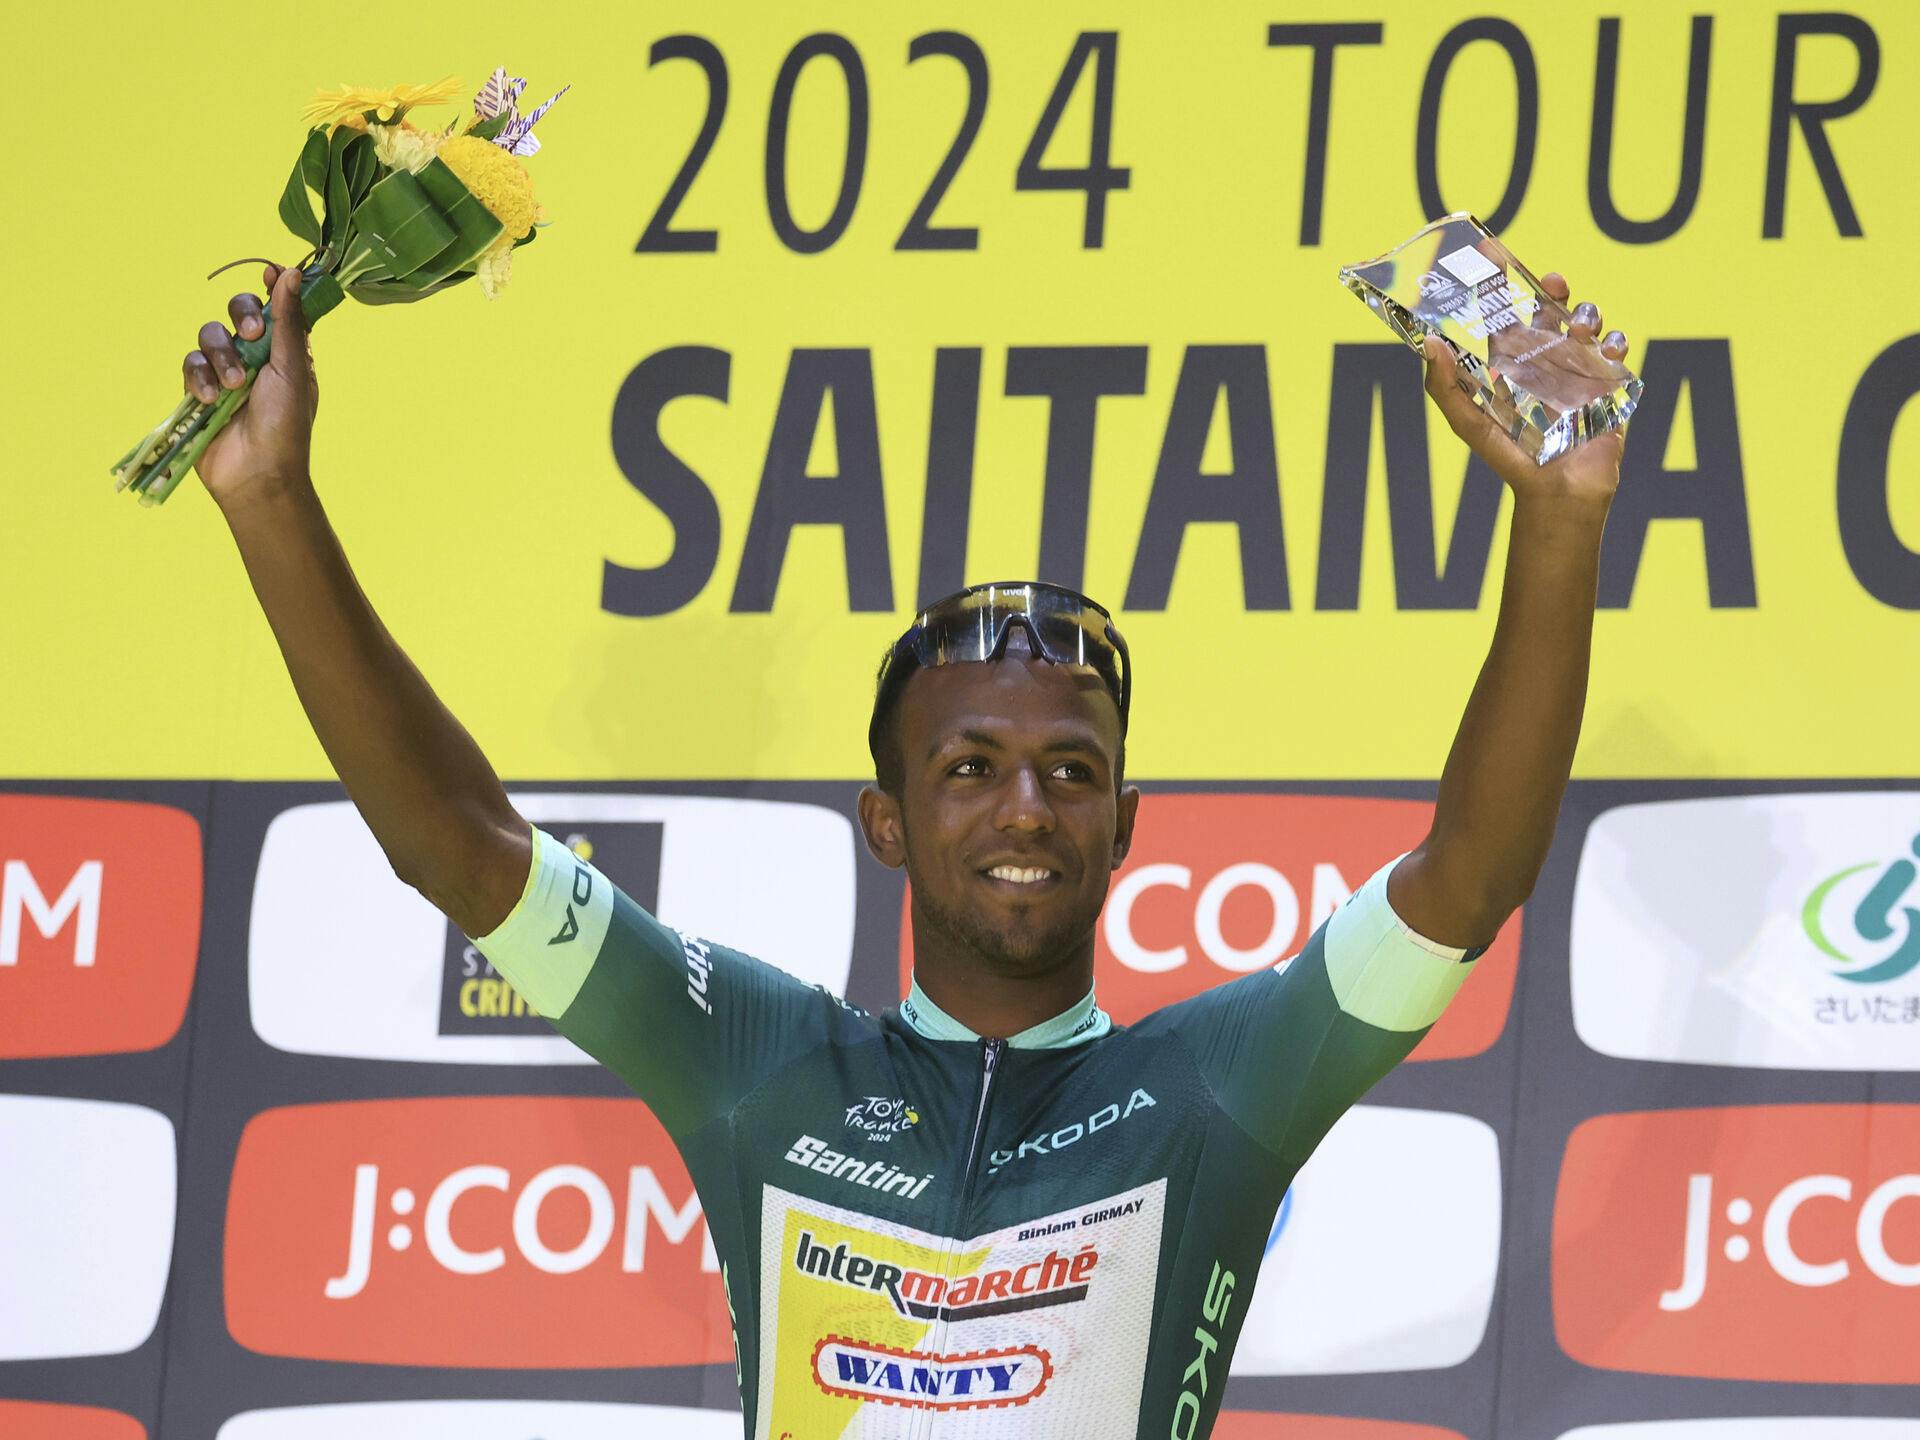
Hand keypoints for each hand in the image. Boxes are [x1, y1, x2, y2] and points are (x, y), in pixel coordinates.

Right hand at [181, 261, 318, 505]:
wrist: (257, 473)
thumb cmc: (285, 426)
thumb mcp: (292, 370)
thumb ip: (289, 322)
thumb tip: (292, 272)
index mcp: (287, 352)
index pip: (277, 307)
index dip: (272, 287)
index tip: (271, 272)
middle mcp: (257, 357)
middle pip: (239, 311)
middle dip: (243, 316)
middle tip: (253, 335)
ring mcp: (226, 372)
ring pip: (211, 335)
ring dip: (221, 356)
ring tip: (234, 387)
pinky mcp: (199, 389)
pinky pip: (190, 363)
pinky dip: (199, 378)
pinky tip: (212, 400)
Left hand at [1421, 272, 1628, 509]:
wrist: (1557, 490)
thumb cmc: (1509, 458)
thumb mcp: (1469, 421)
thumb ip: (1444, 387)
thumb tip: (1429, 344)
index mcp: (1513, 363)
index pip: (1509, 315)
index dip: (1504, 286)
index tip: (1497, 258)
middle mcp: (1546, 361)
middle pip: (1554, 311)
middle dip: (1555, 291)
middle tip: (1553, 283)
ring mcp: (1579, 371)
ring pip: (1589, 325)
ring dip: (1587, 316)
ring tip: (1580, 329)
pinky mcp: (1609, 386)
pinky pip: (1619, 353)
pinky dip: (1618, 344)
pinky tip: (1609, 349)